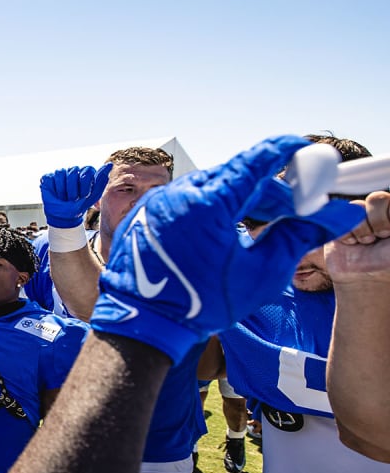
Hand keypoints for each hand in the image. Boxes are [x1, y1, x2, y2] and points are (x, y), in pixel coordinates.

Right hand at [40, 165, 111, 228]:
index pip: (87, 170)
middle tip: (72, 199)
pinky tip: (56, 195)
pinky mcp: (50, 177)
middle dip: (73, 189)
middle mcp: (74, 171)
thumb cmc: (79, 206)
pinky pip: (52, 177)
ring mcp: (62, 174)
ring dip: (63, 190)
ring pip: (61, 173)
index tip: (83, 196)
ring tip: (64, 199)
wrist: (63, 216)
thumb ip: (101, 180)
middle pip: (73, 170)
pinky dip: (55, 189)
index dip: (84, 184)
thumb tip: (110, 164)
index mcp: (85, 174)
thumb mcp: (92, 196)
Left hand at [90, 135, 365, 361]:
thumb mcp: (260, 274)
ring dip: (238, 199)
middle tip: (292, 208)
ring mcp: (156, 201)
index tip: (301, 148)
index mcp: (209, 203)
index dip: (283, 153)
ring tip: (259, 224)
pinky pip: (185, 199)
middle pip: (234, 176)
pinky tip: (224, 229)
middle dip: (267, 190)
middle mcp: (178, 193)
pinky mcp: (143, 212)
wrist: (141, 324)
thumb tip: (332, 216)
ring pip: (209, 186)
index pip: (255, 162)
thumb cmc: (200, 305)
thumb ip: (296, 237)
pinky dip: (209, 207)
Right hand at [326, 192, 389, 283]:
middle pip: (376, 198)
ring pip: (357, 207)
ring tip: (365, 242)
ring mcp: (356, 216)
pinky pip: (338, 219)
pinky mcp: (338, 224)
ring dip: (362, 230)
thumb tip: (382, 227)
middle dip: (378, 222)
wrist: (364, 278)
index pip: (388, 199)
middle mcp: (376, 210)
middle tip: (380, 237)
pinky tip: (351, 243)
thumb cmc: (387, 262)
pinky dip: (346, 235)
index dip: (388, 216)